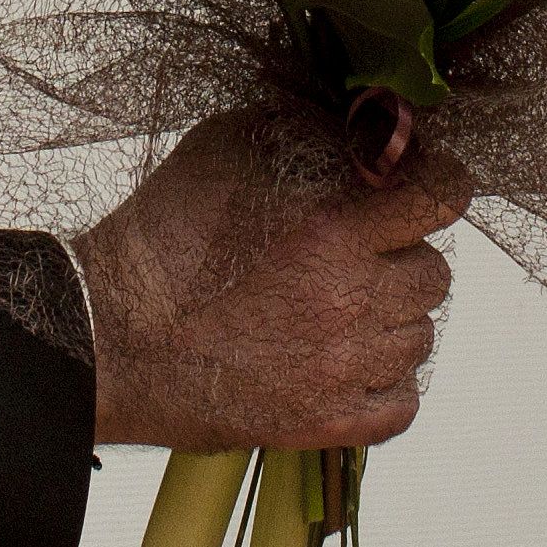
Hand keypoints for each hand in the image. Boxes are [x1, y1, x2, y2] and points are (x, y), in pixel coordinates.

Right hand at [76, 108, 459, 448]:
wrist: (104, 333)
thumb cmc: (158, 236)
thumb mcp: (225, 149)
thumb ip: (303, 131)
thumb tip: (361, 124)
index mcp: (333, 227)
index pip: (442, 197)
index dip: (440, 184)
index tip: (425, 185)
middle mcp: (350, 299)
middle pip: (434, 273)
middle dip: (401, 256)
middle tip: (353, 255)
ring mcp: (341, 368)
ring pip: (420, 337)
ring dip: (390, 319)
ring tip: (334, 311)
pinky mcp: (324, 423)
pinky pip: (402, 403)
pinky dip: (386, 382)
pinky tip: (345, 362)